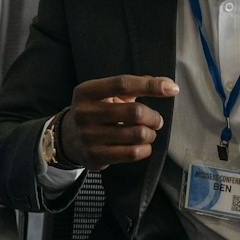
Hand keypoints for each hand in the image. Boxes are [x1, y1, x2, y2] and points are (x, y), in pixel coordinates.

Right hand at [57, 74, 178, 170]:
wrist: (68, 138)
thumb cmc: (96, 111)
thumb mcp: (105, 94)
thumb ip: (133, 86)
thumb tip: (167, 85)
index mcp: (86, 91)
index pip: (122, 84)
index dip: (150, 85)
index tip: (171, 88)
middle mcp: (84, 112)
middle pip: (134, 111)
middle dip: (153, 117)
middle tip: (155, 120)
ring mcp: (88, 136)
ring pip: (137, 134)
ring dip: (150, 134)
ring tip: (147, 133)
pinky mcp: (95, 156)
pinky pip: (132, 153)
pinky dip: (145, 149)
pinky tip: (143, 145)